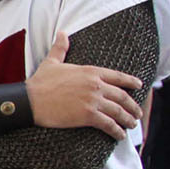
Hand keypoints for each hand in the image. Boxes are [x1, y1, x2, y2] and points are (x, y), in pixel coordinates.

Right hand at [27, 30, 141, 139]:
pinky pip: (108, 124)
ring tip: (132, 124)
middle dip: (133, 106)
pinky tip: (120, 135)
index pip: (118, 77)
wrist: (30, 100)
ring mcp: (93, 101)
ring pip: (118, 111)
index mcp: (91, 72)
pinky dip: (117, 131)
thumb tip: (62, 33)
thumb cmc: (39, 82)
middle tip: (137, 112)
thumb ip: (61, 48)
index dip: (131, 82)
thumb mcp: (52, 62)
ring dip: (128, 119)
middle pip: (122, 96)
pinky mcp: (88, 116)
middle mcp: (96, 86)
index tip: (139, 86)